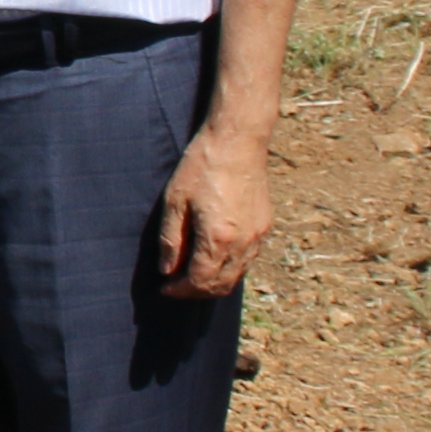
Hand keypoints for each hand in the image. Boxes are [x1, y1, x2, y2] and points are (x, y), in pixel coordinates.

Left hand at [153, 121, 272, 297]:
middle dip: (197, 291)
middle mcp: (242, 243)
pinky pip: (248, 259)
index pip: (200, 282)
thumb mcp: (175, 201)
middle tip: (177, 285)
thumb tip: (167, 270)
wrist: (238, 139)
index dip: (180, 290)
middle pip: (221, 285)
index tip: (165, 287)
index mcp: (217, 238)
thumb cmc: (202, 165)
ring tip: (193, 274)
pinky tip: (214, 256)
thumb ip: (170, 240)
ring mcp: (257, 235)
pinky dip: (230, 268)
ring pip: (237, 276)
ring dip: (215, 282)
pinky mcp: (264, 225)